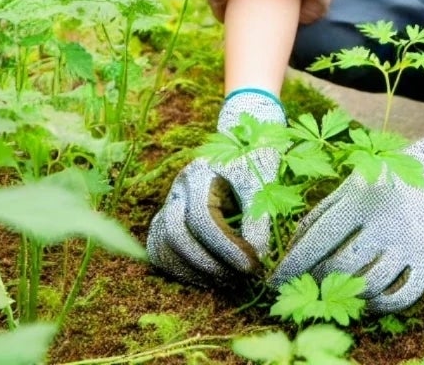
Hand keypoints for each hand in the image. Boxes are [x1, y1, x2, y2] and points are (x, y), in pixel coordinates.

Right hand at [147, 88, 284, 285]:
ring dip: (194, 271)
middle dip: (208, 262)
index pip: (202, 216)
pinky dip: (181, 271)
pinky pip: (160, 252)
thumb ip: (259, 216)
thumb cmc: (255, 160)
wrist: (242, 142)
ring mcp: (168, 204)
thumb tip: (259, 256)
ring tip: (229, 279)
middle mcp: (178, 189)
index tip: (253, 265)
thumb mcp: (263, 180)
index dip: (226, 246)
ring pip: (162, 245)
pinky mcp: (166, 221)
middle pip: (175, 233)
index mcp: (199, 172)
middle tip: (239, 276)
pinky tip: (210, 277)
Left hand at [270, 95, 423, 313]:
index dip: (293, 264)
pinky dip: (377, 305)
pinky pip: (398, 298)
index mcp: (362, 199)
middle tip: (306, 286)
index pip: (319, 239)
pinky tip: (365, 298)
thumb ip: (320, 213)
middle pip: (339, 266)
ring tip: (333, 291)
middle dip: (315, 280)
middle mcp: (386, 222)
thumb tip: (289, 249)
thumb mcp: (351, 186)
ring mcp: (410, 244)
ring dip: (344, 294)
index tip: (274, 282)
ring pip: (366, 286)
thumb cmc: (384, 183)